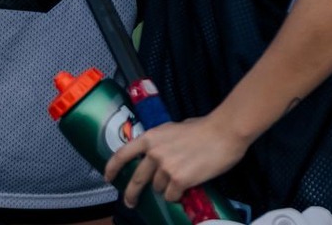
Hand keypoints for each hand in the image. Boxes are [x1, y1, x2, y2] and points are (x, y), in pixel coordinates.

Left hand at [104, 113, 250, 206]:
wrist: (223, 133)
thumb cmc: (202, 129)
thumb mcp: (172, 130)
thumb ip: (160, 142)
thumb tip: (157, 154)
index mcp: (149, 138)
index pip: (122, 154)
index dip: (112, 168)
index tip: (108, 178)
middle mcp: (153, 153)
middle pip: (137, 179)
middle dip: (131, 194)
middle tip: (130, 202)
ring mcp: (165, 167)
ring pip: (158, 189)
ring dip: (166, 189)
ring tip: (180, 180)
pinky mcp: (179, 180)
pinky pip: (172, 196)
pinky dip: (177, 195)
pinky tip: (186, 188)